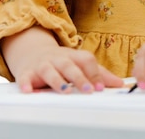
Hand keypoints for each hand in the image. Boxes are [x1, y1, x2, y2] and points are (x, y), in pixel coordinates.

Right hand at [1, 26, 123, 92]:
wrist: (34, 52)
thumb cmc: (61, 61)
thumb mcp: (79, 63)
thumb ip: (99, 74)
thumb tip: (119, 83)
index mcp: (73, 56)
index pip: (86, 60)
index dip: (94, 73)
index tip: (101, 88)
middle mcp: (58, 59)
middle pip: (69, 66)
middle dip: (79, 78)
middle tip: (88, 90)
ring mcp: (42, 65)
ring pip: (49, 71)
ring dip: (57, 80)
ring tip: (65, 91)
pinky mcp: (27, 73)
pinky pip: (25, 78)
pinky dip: (26, 84)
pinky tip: (29, 91)